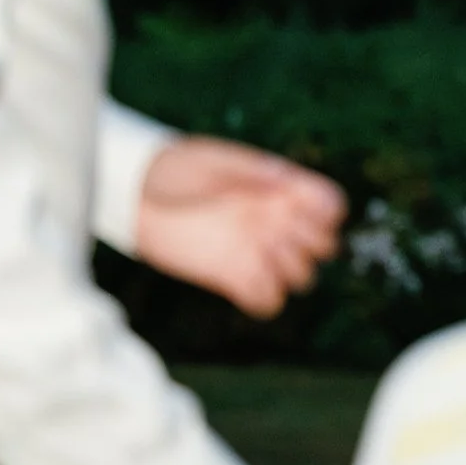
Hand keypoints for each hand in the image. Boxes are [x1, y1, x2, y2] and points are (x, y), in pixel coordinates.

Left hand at [135, 136, 347, 317]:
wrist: (134, 193)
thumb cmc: (178, 168)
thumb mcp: (218, 163)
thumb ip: (256, 174)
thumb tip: (288, 182)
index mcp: (281, 189)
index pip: (330, 206)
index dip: (327, 213)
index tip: (299, 208)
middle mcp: (275, 222)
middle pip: (326, 247)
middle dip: (313, 245)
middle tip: (277, 232)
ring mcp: (256, 251)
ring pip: (302, 278)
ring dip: (290, 272)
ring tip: (256, 254)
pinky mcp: (232, 277)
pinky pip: (267, 301)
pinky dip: (264, 298)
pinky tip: (243, 283)